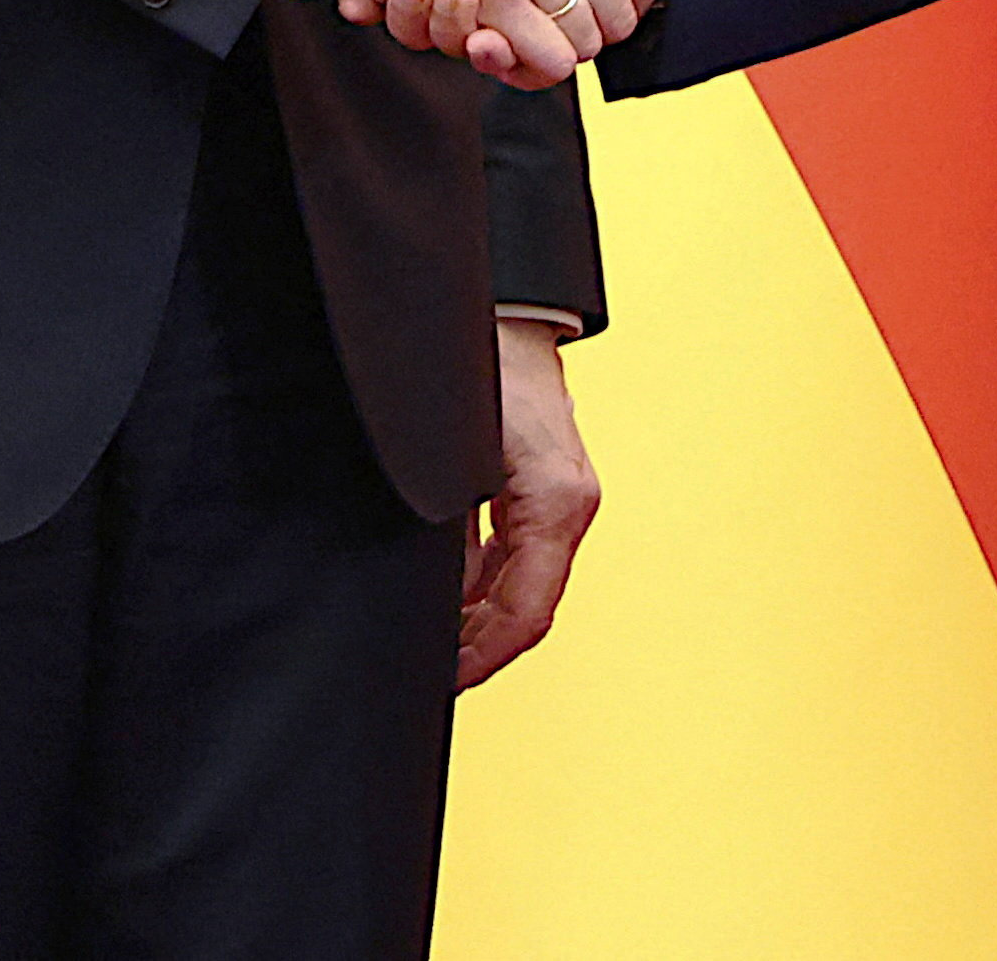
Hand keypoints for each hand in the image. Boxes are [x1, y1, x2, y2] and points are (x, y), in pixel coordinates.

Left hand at [460, 317, 601, 687]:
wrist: (505, 314)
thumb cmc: (479, 372)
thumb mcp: (452, 464)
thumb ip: (447, 539)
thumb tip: (431, 603)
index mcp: (557, 504)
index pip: (528, 612)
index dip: (484, 658)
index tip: (446, 683)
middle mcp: (569, 506)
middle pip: (528, 605)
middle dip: (479, 647)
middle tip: (428, 675)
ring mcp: (561, 497)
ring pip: (522, 583)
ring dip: (478, 617)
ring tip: (429, 644)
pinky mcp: (543, 486)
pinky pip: (516, 553)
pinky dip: (482, 582)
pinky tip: (443, 595)